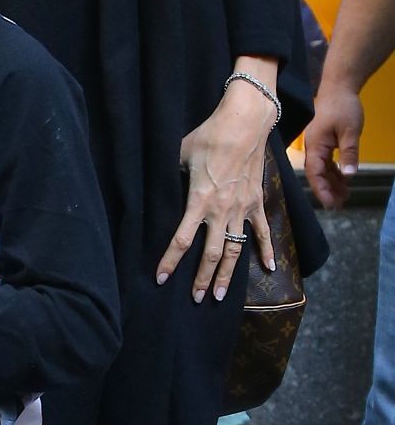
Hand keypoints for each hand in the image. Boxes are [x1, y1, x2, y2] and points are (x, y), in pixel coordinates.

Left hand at [157, 72, 275, 300]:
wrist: (244, 125)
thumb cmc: (209, 137)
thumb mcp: (180, 153)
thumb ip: (170, 173)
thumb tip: (156, 182)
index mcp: (199, 200)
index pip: (181, 239)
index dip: (170, 260)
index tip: (161, 277)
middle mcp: (221, 211)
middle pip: (211, 253)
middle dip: (201, 278)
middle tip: (195, 298)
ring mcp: (241, 209)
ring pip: (235, 250)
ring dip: (227, 275)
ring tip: (219, 294)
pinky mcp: (256, 203)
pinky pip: (262, 232)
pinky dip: (266, 251)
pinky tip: (269, 269)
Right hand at [305, 83, 362, 208]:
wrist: (339, 87)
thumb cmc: (343, 107)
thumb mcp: (350, 131)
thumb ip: (349, 153)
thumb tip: (349, 175)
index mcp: (315, 145)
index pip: (314, 172)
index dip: (321, 189)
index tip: (329, 204)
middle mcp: (313, 146)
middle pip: (316, 173)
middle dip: (327, 190)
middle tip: (340, 204)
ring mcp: (318, 144)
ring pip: (322, 169)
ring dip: (331, 182)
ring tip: (345, 195)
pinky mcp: (324, 141)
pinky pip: (326, 161)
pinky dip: (334, 172)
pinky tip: (344, 179)